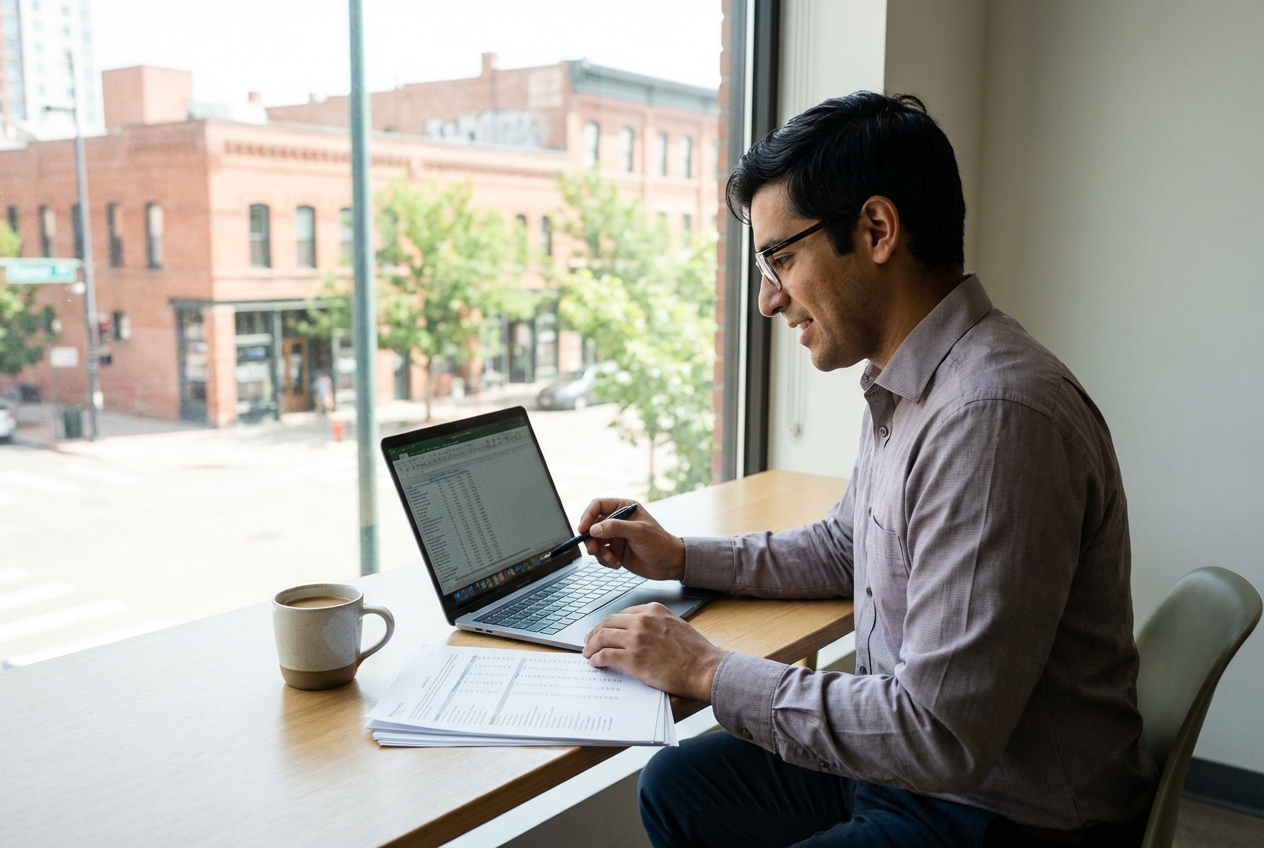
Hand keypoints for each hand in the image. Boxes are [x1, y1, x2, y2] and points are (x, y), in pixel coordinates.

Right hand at [577, 498, 685, 580]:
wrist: (670, 565)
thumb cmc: (660, 543)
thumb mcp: (639, 532)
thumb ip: (616, 528)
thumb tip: (594, 529)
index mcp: (624, 508)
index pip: (598, 506)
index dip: (588, 516)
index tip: (583, 530)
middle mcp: (617, 521)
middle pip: (592, 525)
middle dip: (591, 539)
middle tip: (594, 550)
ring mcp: (616, 537)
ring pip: (594, 541)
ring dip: (598, 552)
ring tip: (610, 559)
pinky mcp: (615, 551)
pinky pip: (601, 555)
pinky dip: (605, 560)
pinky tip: (617, 564)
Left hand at [582, 603, 727, 701]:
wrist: (704, 668)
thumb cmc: (695, 652)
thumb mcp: (676, 625)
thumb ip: (656, 623)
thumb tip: (640, 632)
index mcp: (653, 610)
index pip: (622, 614)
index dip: (609, 623)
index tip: (604, 630)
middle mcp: (642, 621)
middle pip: (608, 623)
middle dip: (595, 633)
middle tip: (589, 641)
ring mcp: (636, 639)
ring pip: (602, 637)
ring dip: (591, 646)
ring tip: (588, 653)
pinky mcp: (632, 658)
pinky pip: (606, 656)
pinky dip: (597, 659)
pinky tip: (595, 663)